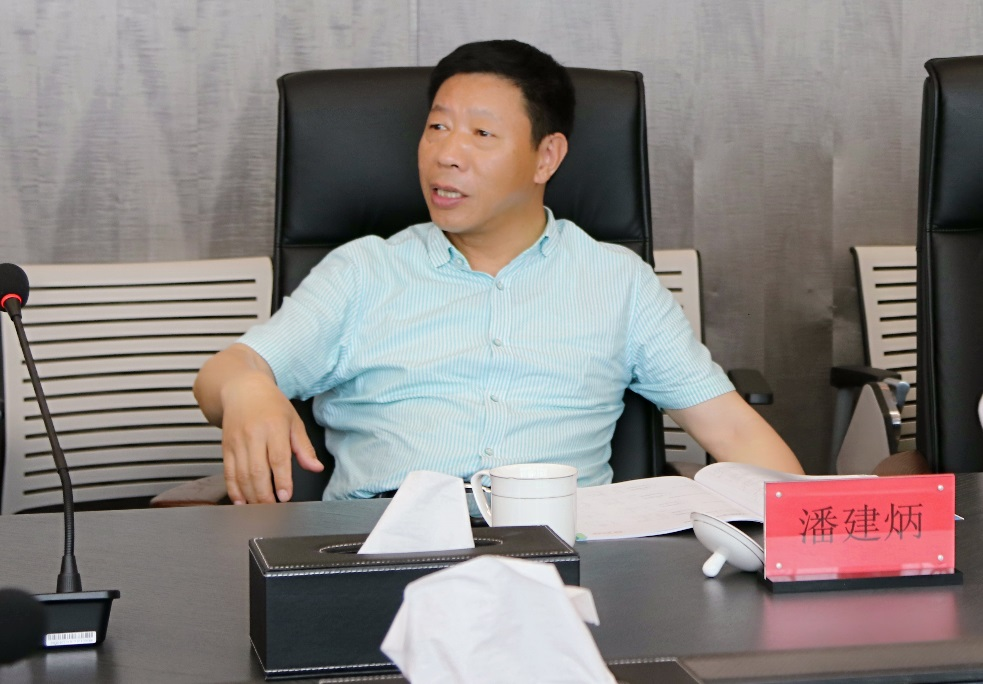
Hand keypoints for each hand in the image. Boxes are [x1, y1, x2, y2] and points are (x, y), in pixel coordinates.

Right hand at [216, 371, 323, 503]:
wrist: (242, 389)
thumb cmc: (271, 405)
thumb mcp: (294, 421)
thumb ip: (304, 448)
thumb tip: (316, 467)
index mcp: (274, 427)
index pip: (278, 458)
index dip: (281, 480)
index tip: (285, 496)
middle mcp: (253, 435)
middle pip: (257, 470)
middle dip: (264, 494)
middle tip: (273, 508)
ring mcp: (237, 442)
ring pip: (241, 475)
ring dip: (250, 495)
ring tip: (259, 508)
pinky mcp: (226, 448)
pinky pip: (228, 473)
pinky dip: (233, 490)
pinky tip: (241, 501)